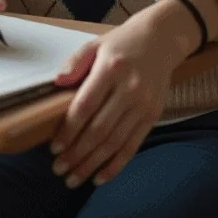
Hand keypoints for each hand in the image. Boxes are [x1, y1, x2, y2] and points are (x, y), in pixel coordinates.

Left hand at [49, 5, 186, 188]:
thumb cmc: (122, 43)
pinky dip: (116, 165)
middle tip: (58, 169)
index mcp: (111, 69)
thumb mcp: (96, 44)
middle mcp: (130, 88)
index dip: (69, 130)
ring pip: (115, 142)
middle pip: (100, 129)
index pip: (86, 106)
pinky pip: (133, 145)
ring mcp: (144, 104)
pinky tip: (100, 178)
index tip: (54, 147)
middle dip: (77, 153)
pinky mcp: (153, 115)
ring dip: (92, 164)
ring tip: (73, 179)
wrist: (162, 38)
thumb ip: (75, 62)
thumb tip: (57, 82)